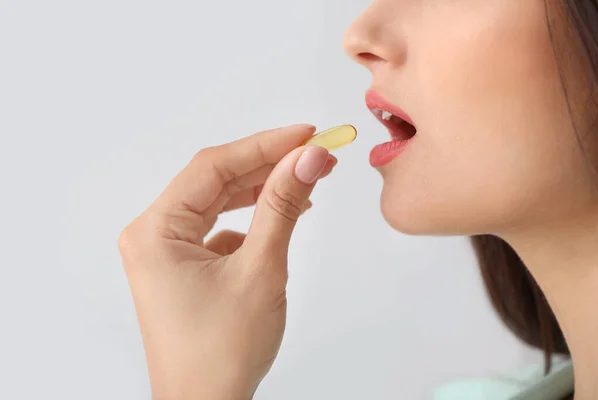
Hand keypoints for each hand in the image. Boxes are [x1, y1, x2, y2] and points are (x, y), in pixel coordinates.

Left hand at [118, 124, 336, 399]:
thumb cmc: (221, 352)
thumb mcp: (260, 269)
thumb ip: (283, 206)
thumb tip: (309, 159)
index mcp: (155, 232)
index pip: (212, 168)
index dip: (263, 146)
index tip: (305, 134)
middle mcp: (153, 236)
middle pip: (214, 183)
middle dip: (266, 167)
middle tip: (313, 153)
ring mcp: (167, 253)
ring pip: (218, 204)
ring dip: (261, 191)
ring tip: (305, 178)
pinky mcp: (185, 267)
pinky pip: (219, 228)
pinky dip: (252, 219)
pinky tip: (282, 214)